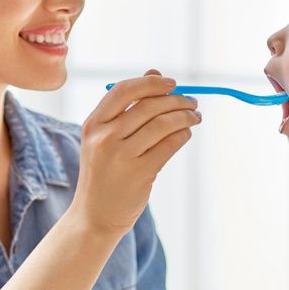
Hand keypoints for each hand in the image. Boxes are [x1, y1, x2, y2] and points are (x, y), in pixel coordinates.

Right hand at [71, 69, 200, 234]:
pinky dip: (183, 135)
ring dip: (185, 116)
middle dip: (177, 100)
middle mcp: (104, 137)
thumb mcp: (105, 138)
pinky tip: (186, 134)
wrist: (94, 215)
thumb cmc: (104, 173)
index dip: (152, 84)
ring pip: (163, 124)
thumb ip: (127, 107)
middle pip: (149, 106)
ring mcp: (121, 156)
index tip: (172, 84)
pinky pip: (169, 145)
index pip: (124, 90)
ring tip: (195, 117)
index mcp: (93, 124)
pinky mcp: (139, 173)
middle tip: (192, 102)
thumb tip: (155, 74)